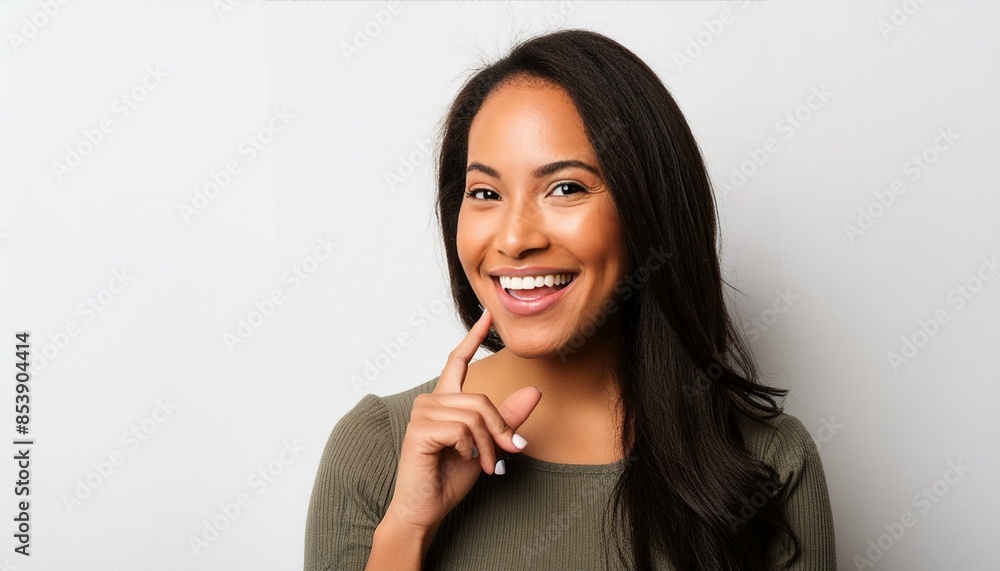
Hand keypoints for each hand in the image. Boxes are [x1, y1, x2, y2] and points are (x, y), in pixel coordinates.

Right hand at [383, 308, 542, 532]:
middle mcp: (431, 401)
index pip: (457, 361)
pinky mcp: (420, 430)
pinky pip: (462, 428)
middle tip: (506, 453)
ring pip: (475, 414)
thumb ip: (507, 418)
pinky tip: (463, 460)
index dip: (473, 337)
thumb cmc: (451, 477)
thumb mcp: (488, 445)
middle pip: (480, 399)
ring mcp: (422, 414)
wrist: (427, 508)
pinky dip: (472, 449)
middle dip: (499, 429)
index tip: (487, 315)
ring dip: (487, 444)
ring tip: (485, 464)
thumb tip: (535, 391)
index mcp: (445, 401)